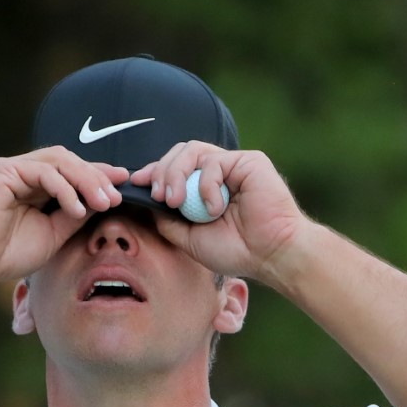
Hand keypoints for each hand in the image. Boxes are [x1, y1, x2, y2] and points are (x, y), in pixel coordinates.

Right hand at [0, 147, 129, 287]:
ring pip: (59, 161)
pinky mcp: (2, 171)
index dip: (98, 175)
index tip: (123, 185)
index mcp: (35, 184)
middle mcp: (24, 171)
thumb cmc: (8, 254)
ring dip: (85, 180)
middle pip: (69, 160)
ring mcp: (13, 169)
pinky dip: (64, 188)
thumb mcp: (54, 234)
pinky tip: (76, 208)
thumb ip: (75, 214)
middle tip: (115, 198)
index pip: (72, 170)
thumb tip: (103, 200)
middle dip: (96, 177)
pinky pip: (43, 172)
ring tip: (102, 202)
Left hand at [129, 143, 310, 283]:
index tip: (135, 183)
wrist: (271, 255)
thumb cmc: (236, 251)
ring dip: (176, 174)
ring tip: (176, 201)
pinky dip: (206, 186)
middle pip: (178, 154)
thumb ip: (167, 220)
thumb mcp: (189, 238)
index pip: (173, 168)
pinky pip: (214, 161)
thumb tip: (146, 203)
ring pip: (191, 150)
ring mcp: (233, 165)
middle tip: (159, 197)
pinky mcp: (248, 161)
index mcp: (204, 189)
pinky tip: (215, 208)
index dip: (152, 172)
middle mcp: (217, 173)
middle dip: (161, 172)